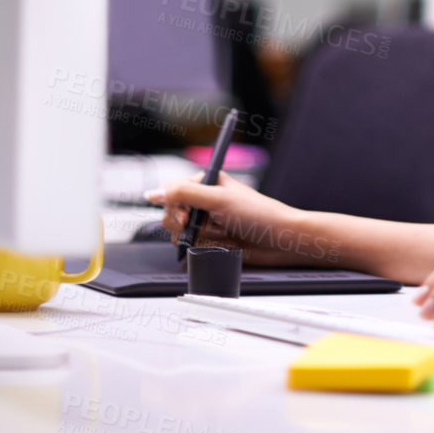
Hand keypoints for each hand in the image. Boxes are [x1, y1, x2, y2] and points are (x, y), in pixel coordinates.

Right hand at [144, 175, 338, 266]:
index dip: (174, 206)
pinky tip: (216, 247)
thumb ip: (184, 194)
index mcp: (208, 182)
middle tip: (198, 229)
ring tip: (218, 237)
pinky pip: (190, 248)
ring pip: (179, 234)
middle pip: (171, 214)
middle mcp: (205, 201)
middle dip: (183, 225)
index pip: (172, 191)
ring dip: (194, 239)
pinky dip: (199, 250)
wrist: (280, 240)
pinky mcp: (211, 241)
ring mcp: (207, 222)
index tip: (184, 217)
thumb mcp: (219, 199)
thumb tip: (153, 193)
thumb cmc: (259, 214)